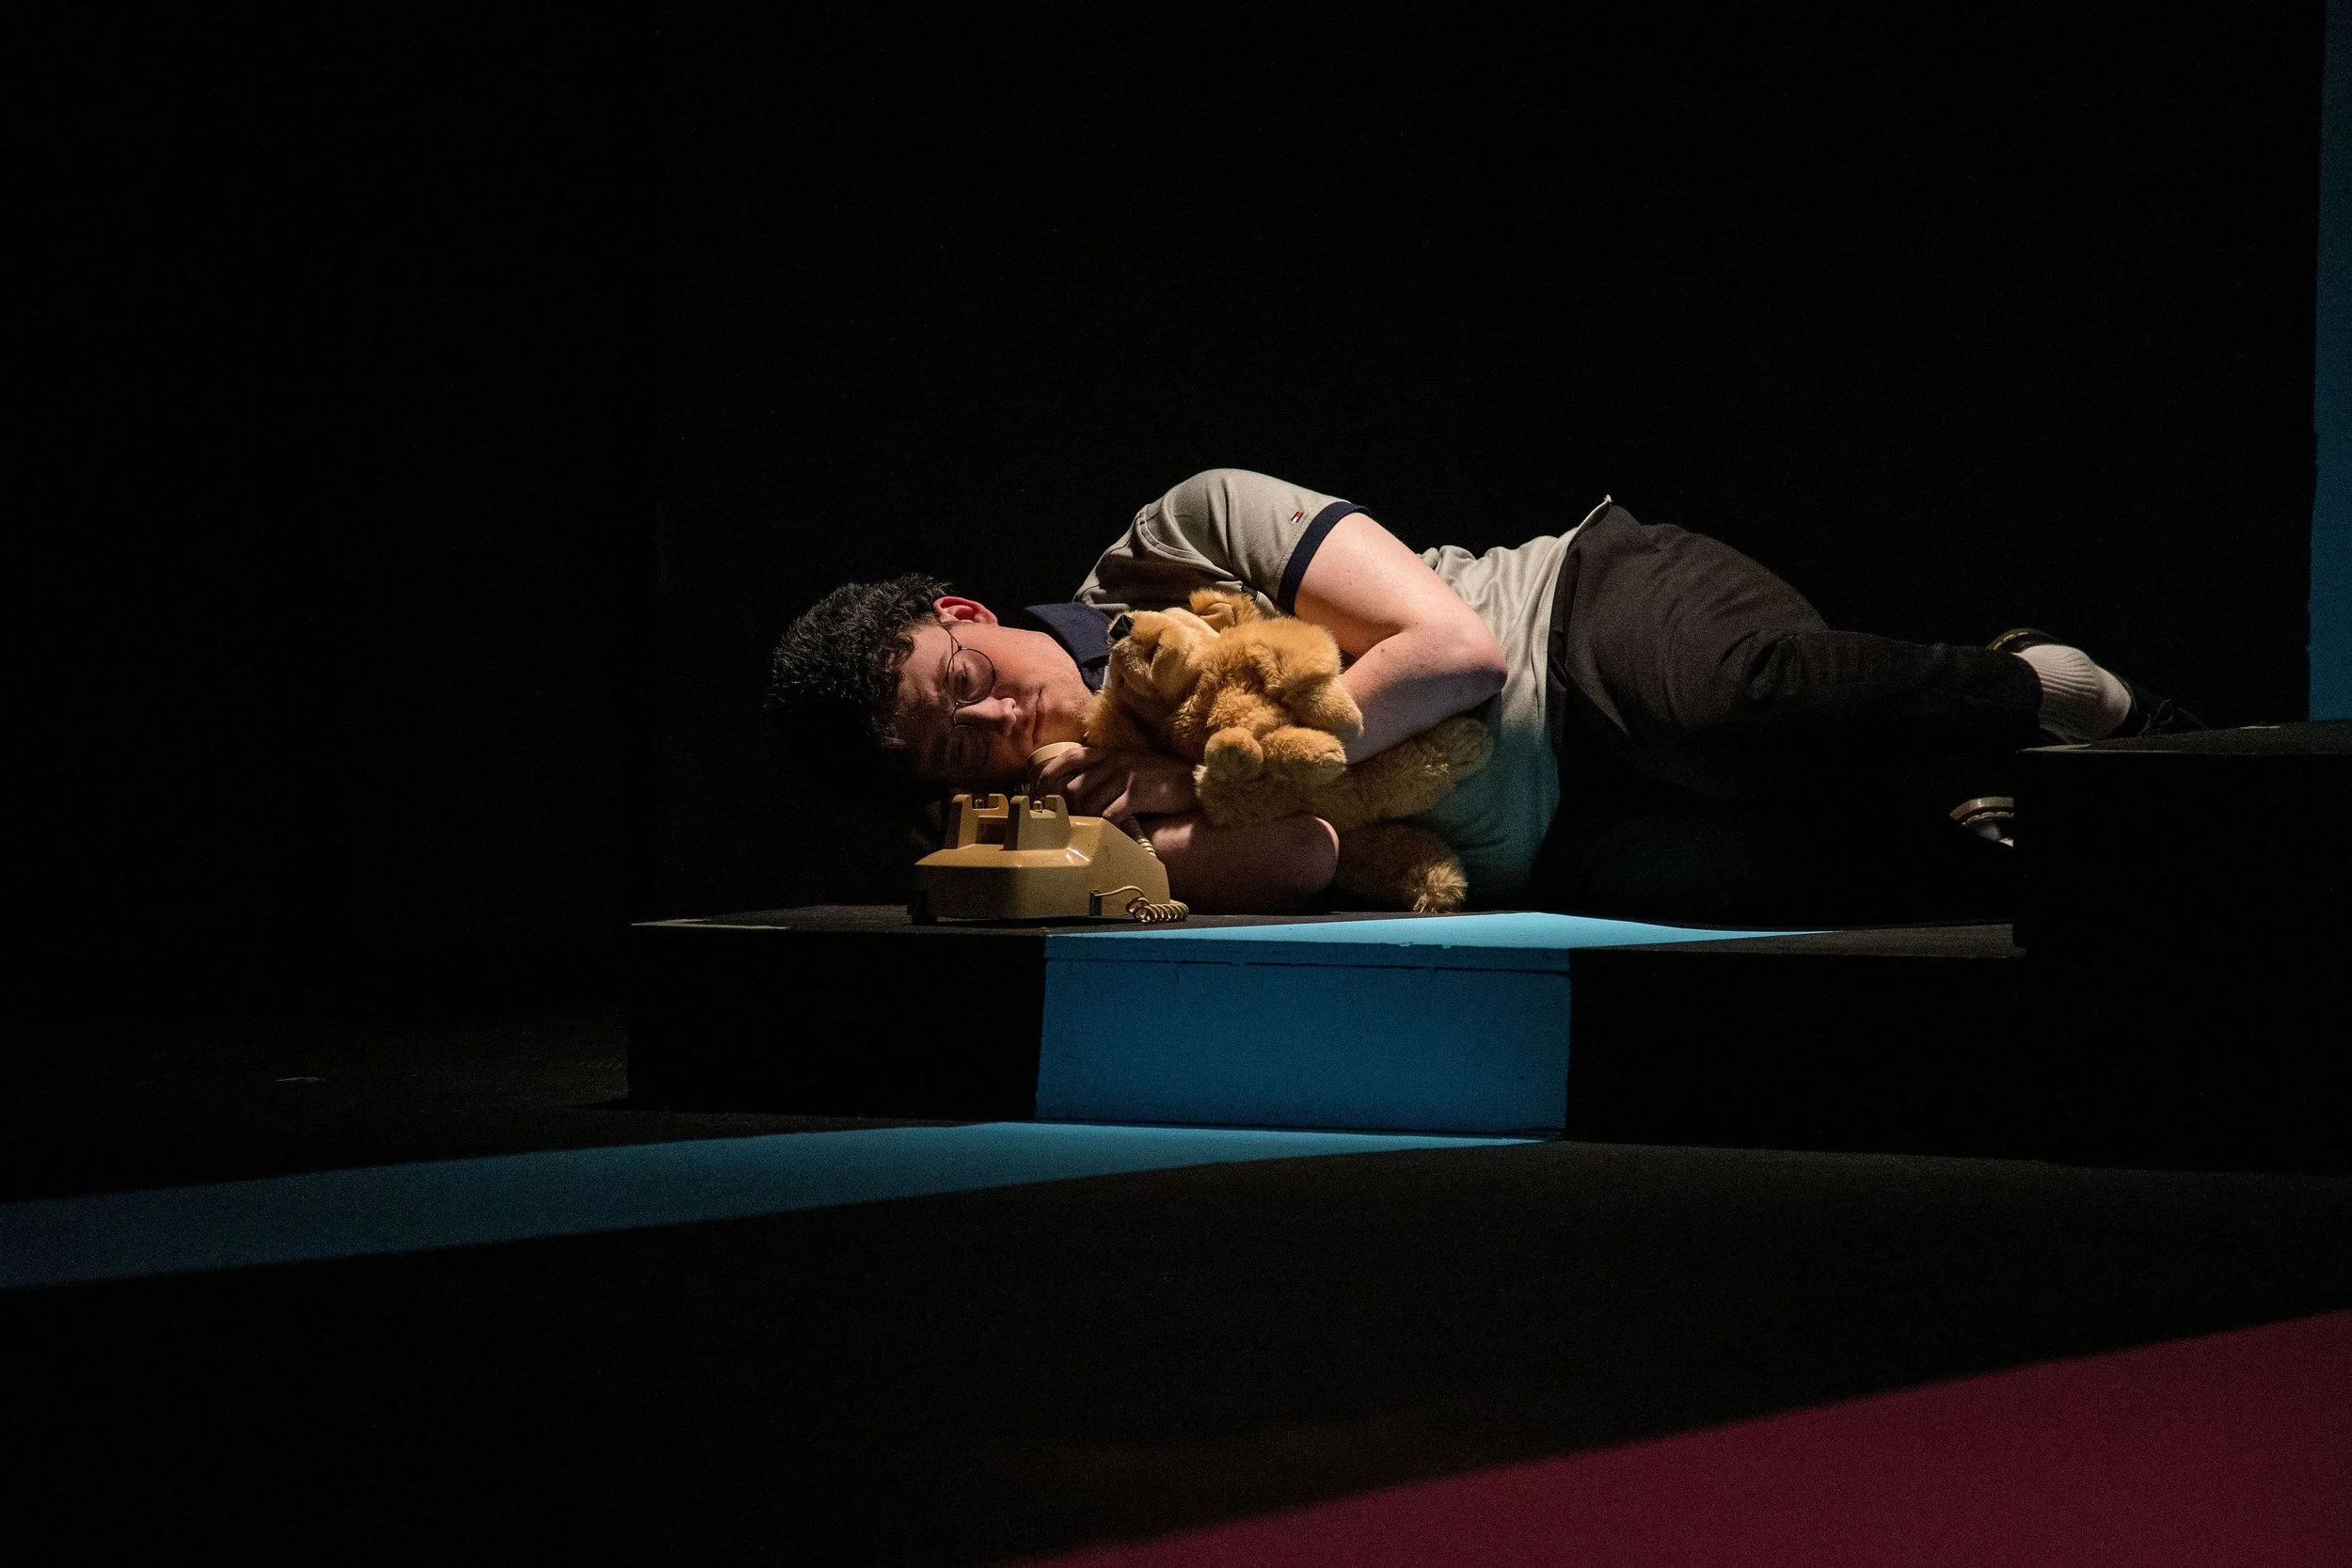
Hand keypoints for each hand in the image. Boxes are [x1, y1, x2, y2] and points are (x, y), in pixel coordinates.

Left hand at [1028, 745, 1197, 819]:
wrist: (1196, 780)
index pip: (1069, 757)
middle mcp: (1114, 760)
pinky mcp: (1137, 793)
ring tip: (1088, 834)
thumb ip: (1107, 774)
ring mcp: (1125, 775)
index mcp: (1110, 753)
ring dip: (1085, 821)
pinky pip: (1108, 814)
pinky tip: (1107, 835)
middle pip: (1072, 786)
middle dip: (1066, 810)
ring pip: (1087, 802)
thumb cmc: (1163, 779)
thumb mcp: (1132, 767)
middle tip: (1065, 826)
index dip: (1048, 776)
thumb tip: (1077, 793)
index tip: (1039, 796)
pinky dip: (1104, 828)